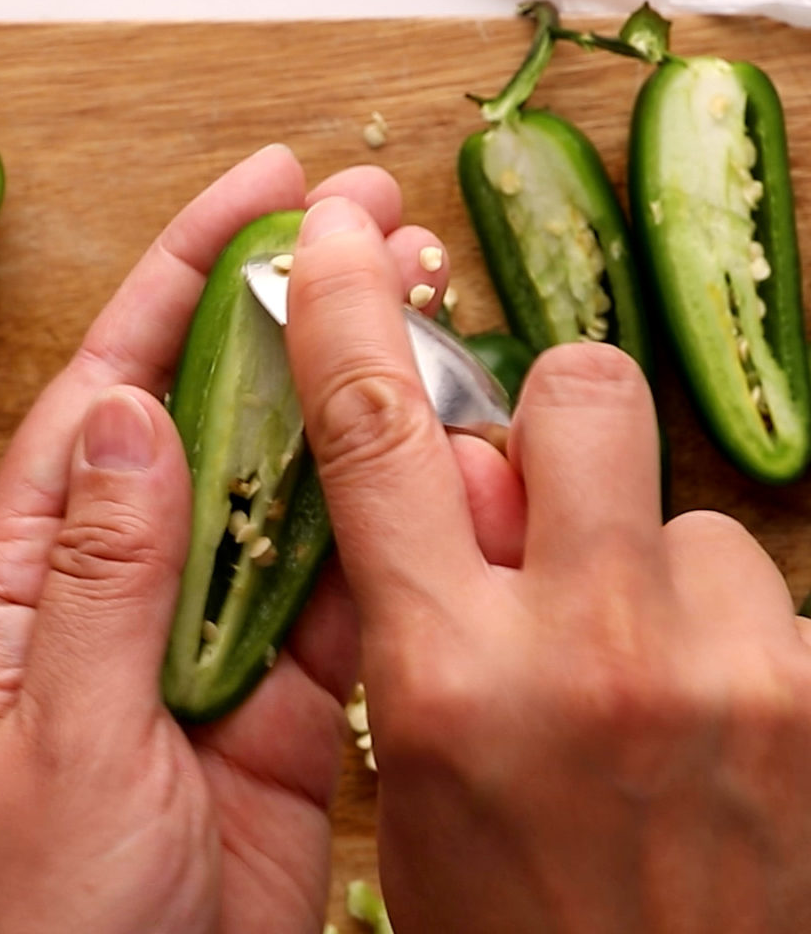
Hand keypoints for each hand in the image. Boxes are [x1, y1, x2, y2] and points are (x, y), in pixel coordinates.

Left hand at [0, 147, 449, 933]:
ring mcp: (210, 623)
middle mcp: (121, 574)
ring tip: (433, 314)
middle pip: (213, 405)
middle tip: (376, 219)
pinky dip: (394, 517)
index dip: (185, 274)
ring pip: (291, 481)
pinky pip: (341, 576)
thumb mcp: (54, 746)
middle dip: (290, 306)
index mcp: (27, 573)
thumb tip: (128, 411)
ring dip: (354, 398)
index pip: (110, 382)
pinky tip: (446, 460)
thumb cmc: (40, 923)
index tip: (262, 191)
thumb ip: (98, 577)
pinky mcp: (284, 682)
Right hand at [286, 195, 810, 933]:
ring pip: (689, 506)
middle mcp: (587, 650)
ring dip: (659, 564)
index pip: (375, 436)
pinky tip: (716, 731)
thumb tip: (465, 482)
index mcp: (447, 677)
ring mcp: (724, 666)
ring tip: (650, 674)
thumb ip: (423, 610)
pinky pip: (762, 589)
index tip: (334, 232)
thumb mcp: (416, 778)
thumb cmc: (520, 926)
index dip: (345, 310)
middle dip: (564, 417)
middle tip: (557, 502)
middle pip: (584, 386)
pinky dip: (729, 637)